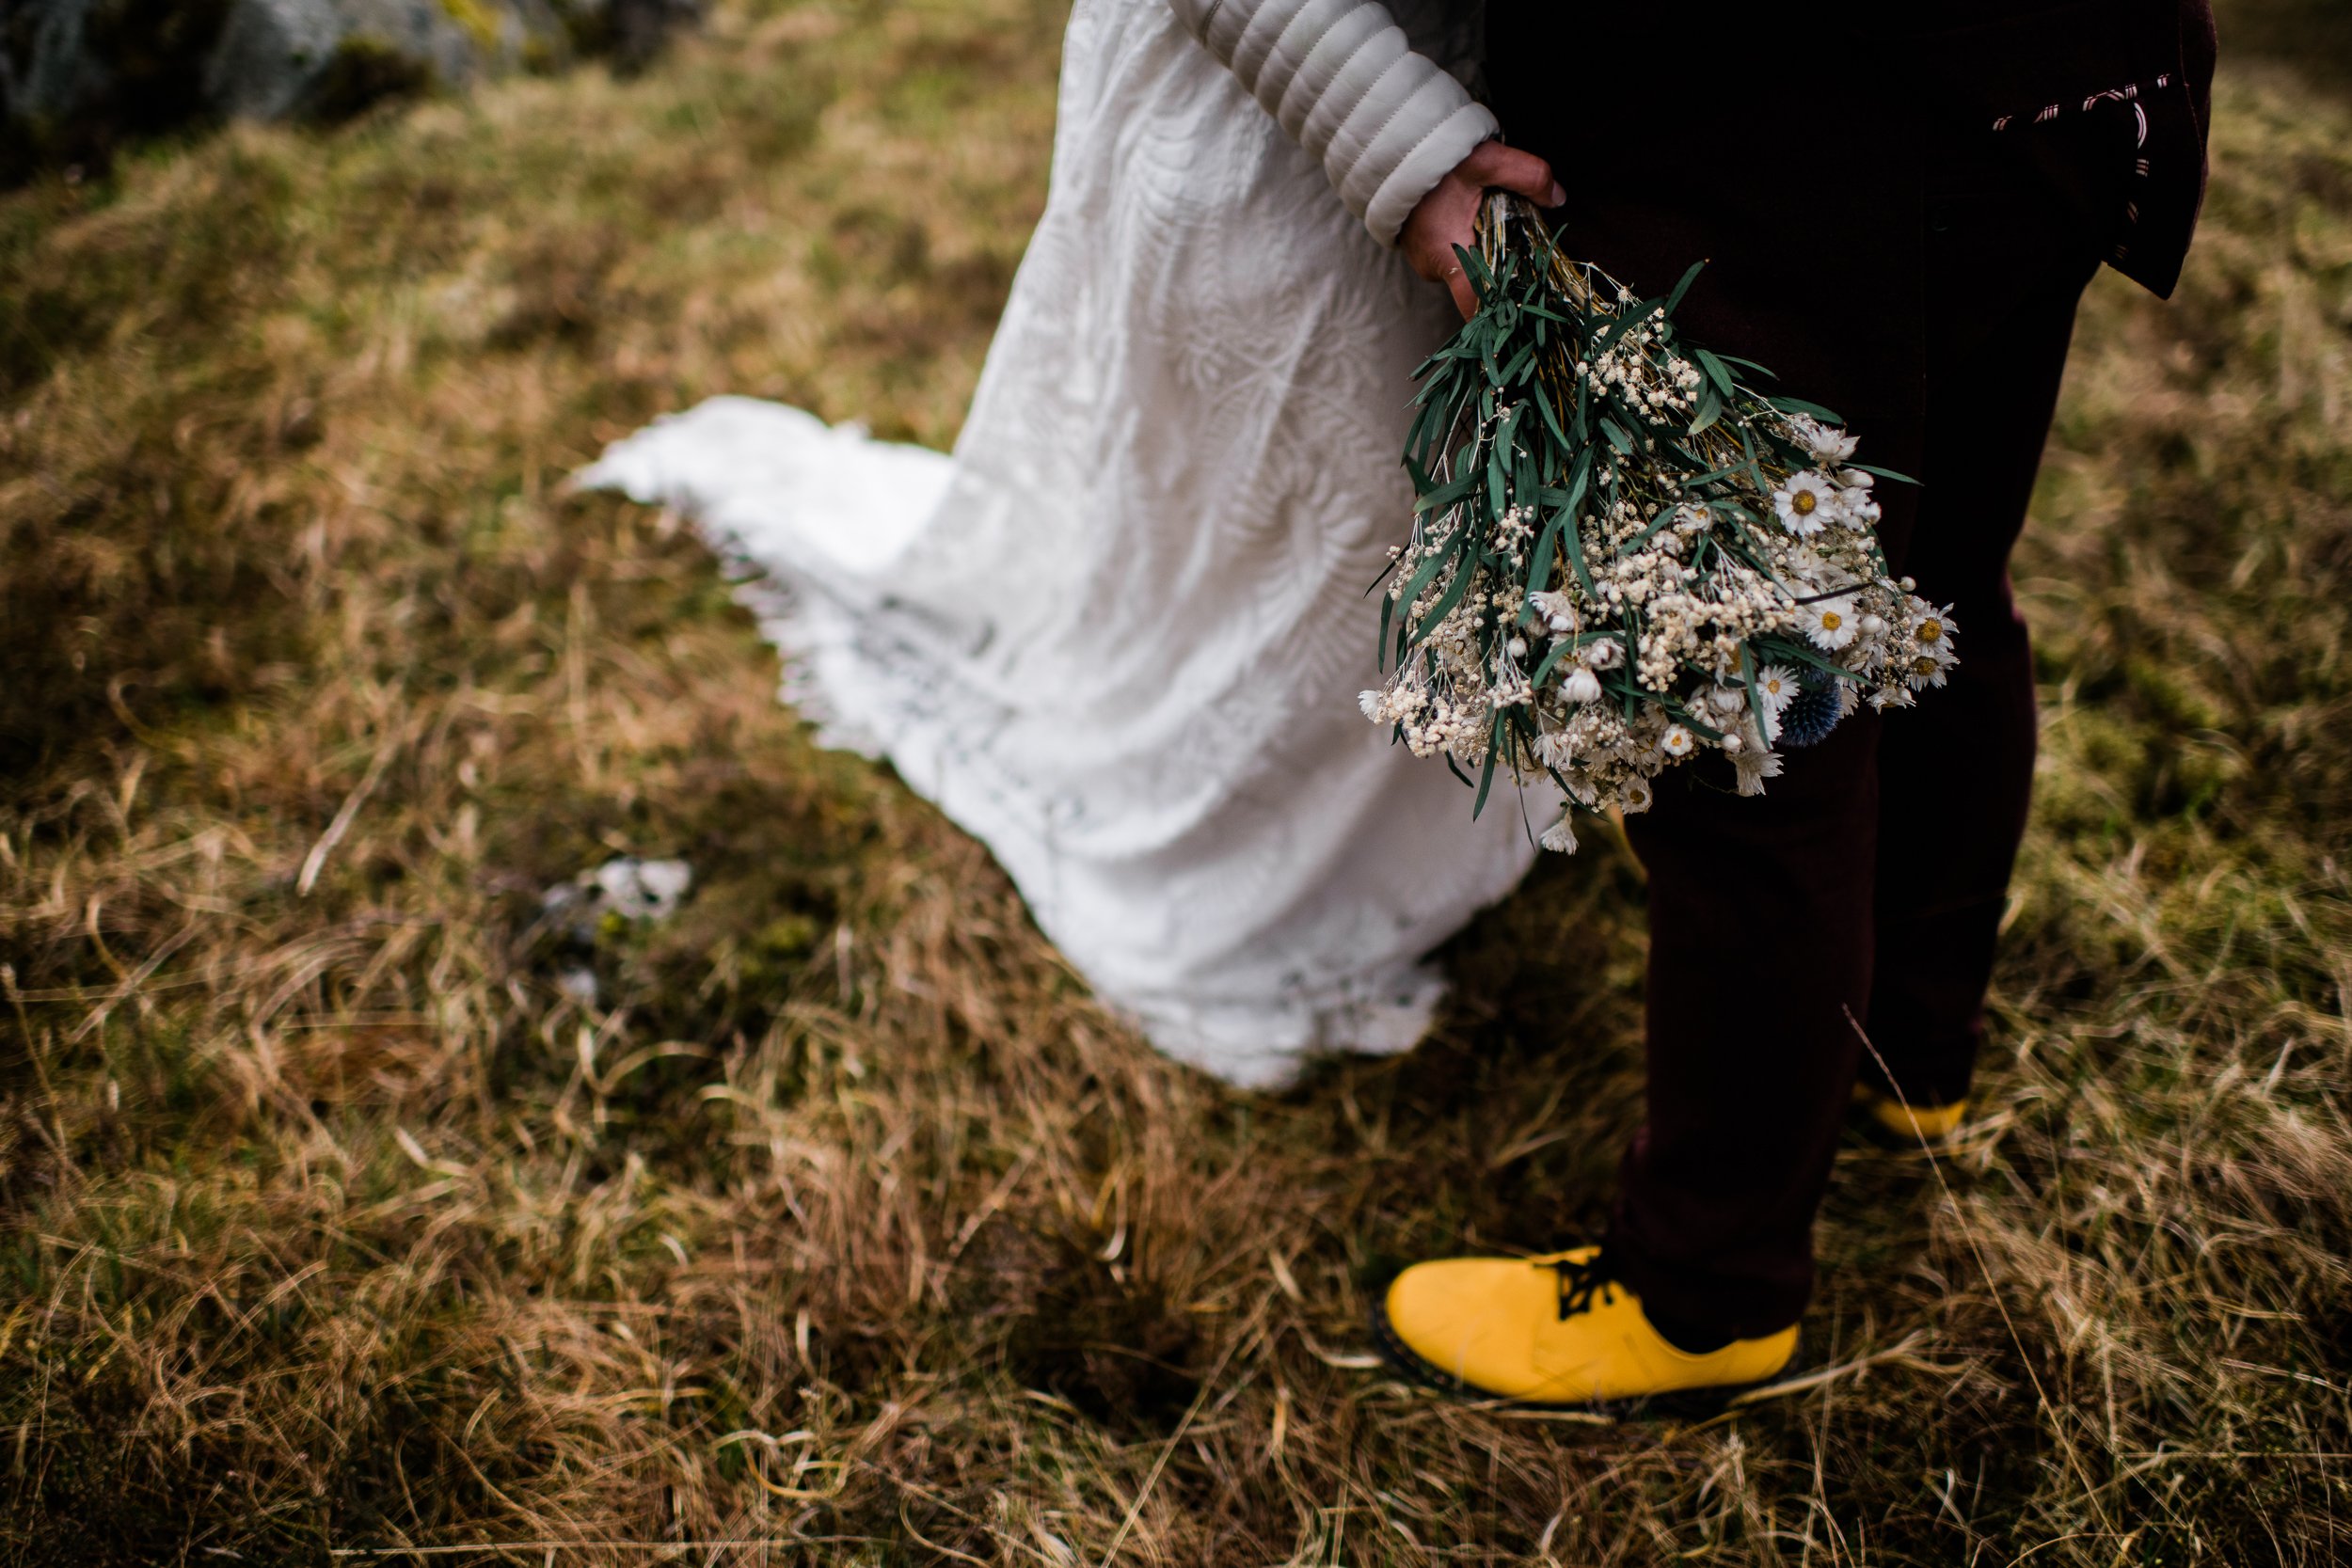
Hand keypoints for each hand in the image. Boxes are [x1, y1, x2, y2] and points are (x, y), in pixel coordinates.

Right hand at [1401, 141, 1564, 318]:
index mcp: (1446, 255)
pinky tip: (1478, 222)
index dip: (1502, 314)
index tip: (1527, 318)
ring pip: (1468, 270)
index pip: (1476, 303)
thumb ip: (1527, 175)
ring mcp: (1425, 261)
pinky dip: (1471, 245)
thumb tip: (1558, 198)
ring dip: (1488, 254)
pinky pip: (1455, 258)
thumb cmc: (1434, 158)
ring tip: (1497, 225)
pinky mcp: (1424, 252)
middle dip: (1503, 271)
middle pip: (1479, 285)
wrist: (1393, 151)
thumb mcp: (1486, 160)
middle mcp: (1433, 267)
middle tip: (1525, 247)